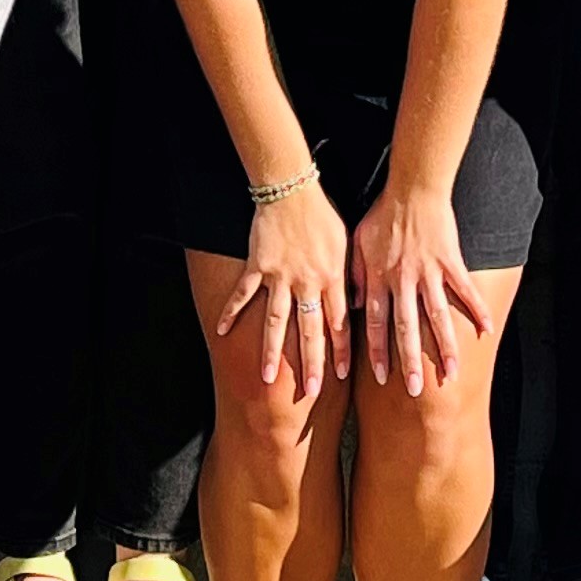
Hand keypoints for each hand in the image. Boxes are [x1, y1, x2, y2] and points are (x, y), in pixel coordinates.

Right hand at [214, 175, 351, 404]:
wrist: (292, 188)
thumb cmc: (322, 214)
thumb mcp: (346, 244)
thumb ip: (351, 275)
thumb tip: (359, 303)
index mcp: (332, 276)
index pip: (338, 322)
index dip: (340, 350)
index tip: (340, 376)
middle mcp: (307, 281)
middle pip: (310, 330)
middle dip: (312, 363)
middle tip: (311, 392)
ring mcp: (280, 275)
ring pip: (277, 320)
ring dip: (272, 351)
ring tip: (268, 379)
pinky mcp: (258, 265)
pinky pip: (243, 293)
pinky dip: (231, 312)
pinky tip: (222, 332)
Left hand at [350, 180, 492, 396]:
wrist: (412, 188)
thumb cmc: (382, 215)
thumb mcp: (356, 244)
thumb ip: (354, 276)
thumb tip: (351, 306)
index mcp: (379, 278)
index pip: (375, 323)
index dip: (378, 351)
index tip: (382, 378)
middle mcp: (403, 280)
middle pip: (407, 328)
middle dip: (410, 361)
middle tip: (415, 390)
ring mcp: (429, 272)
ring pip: (438, 317)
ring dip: (444, 347)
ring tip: (451, 373)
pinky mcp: (451, 262)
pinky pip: (465, 290)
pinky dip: (477, 310)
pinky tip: (487, 331)